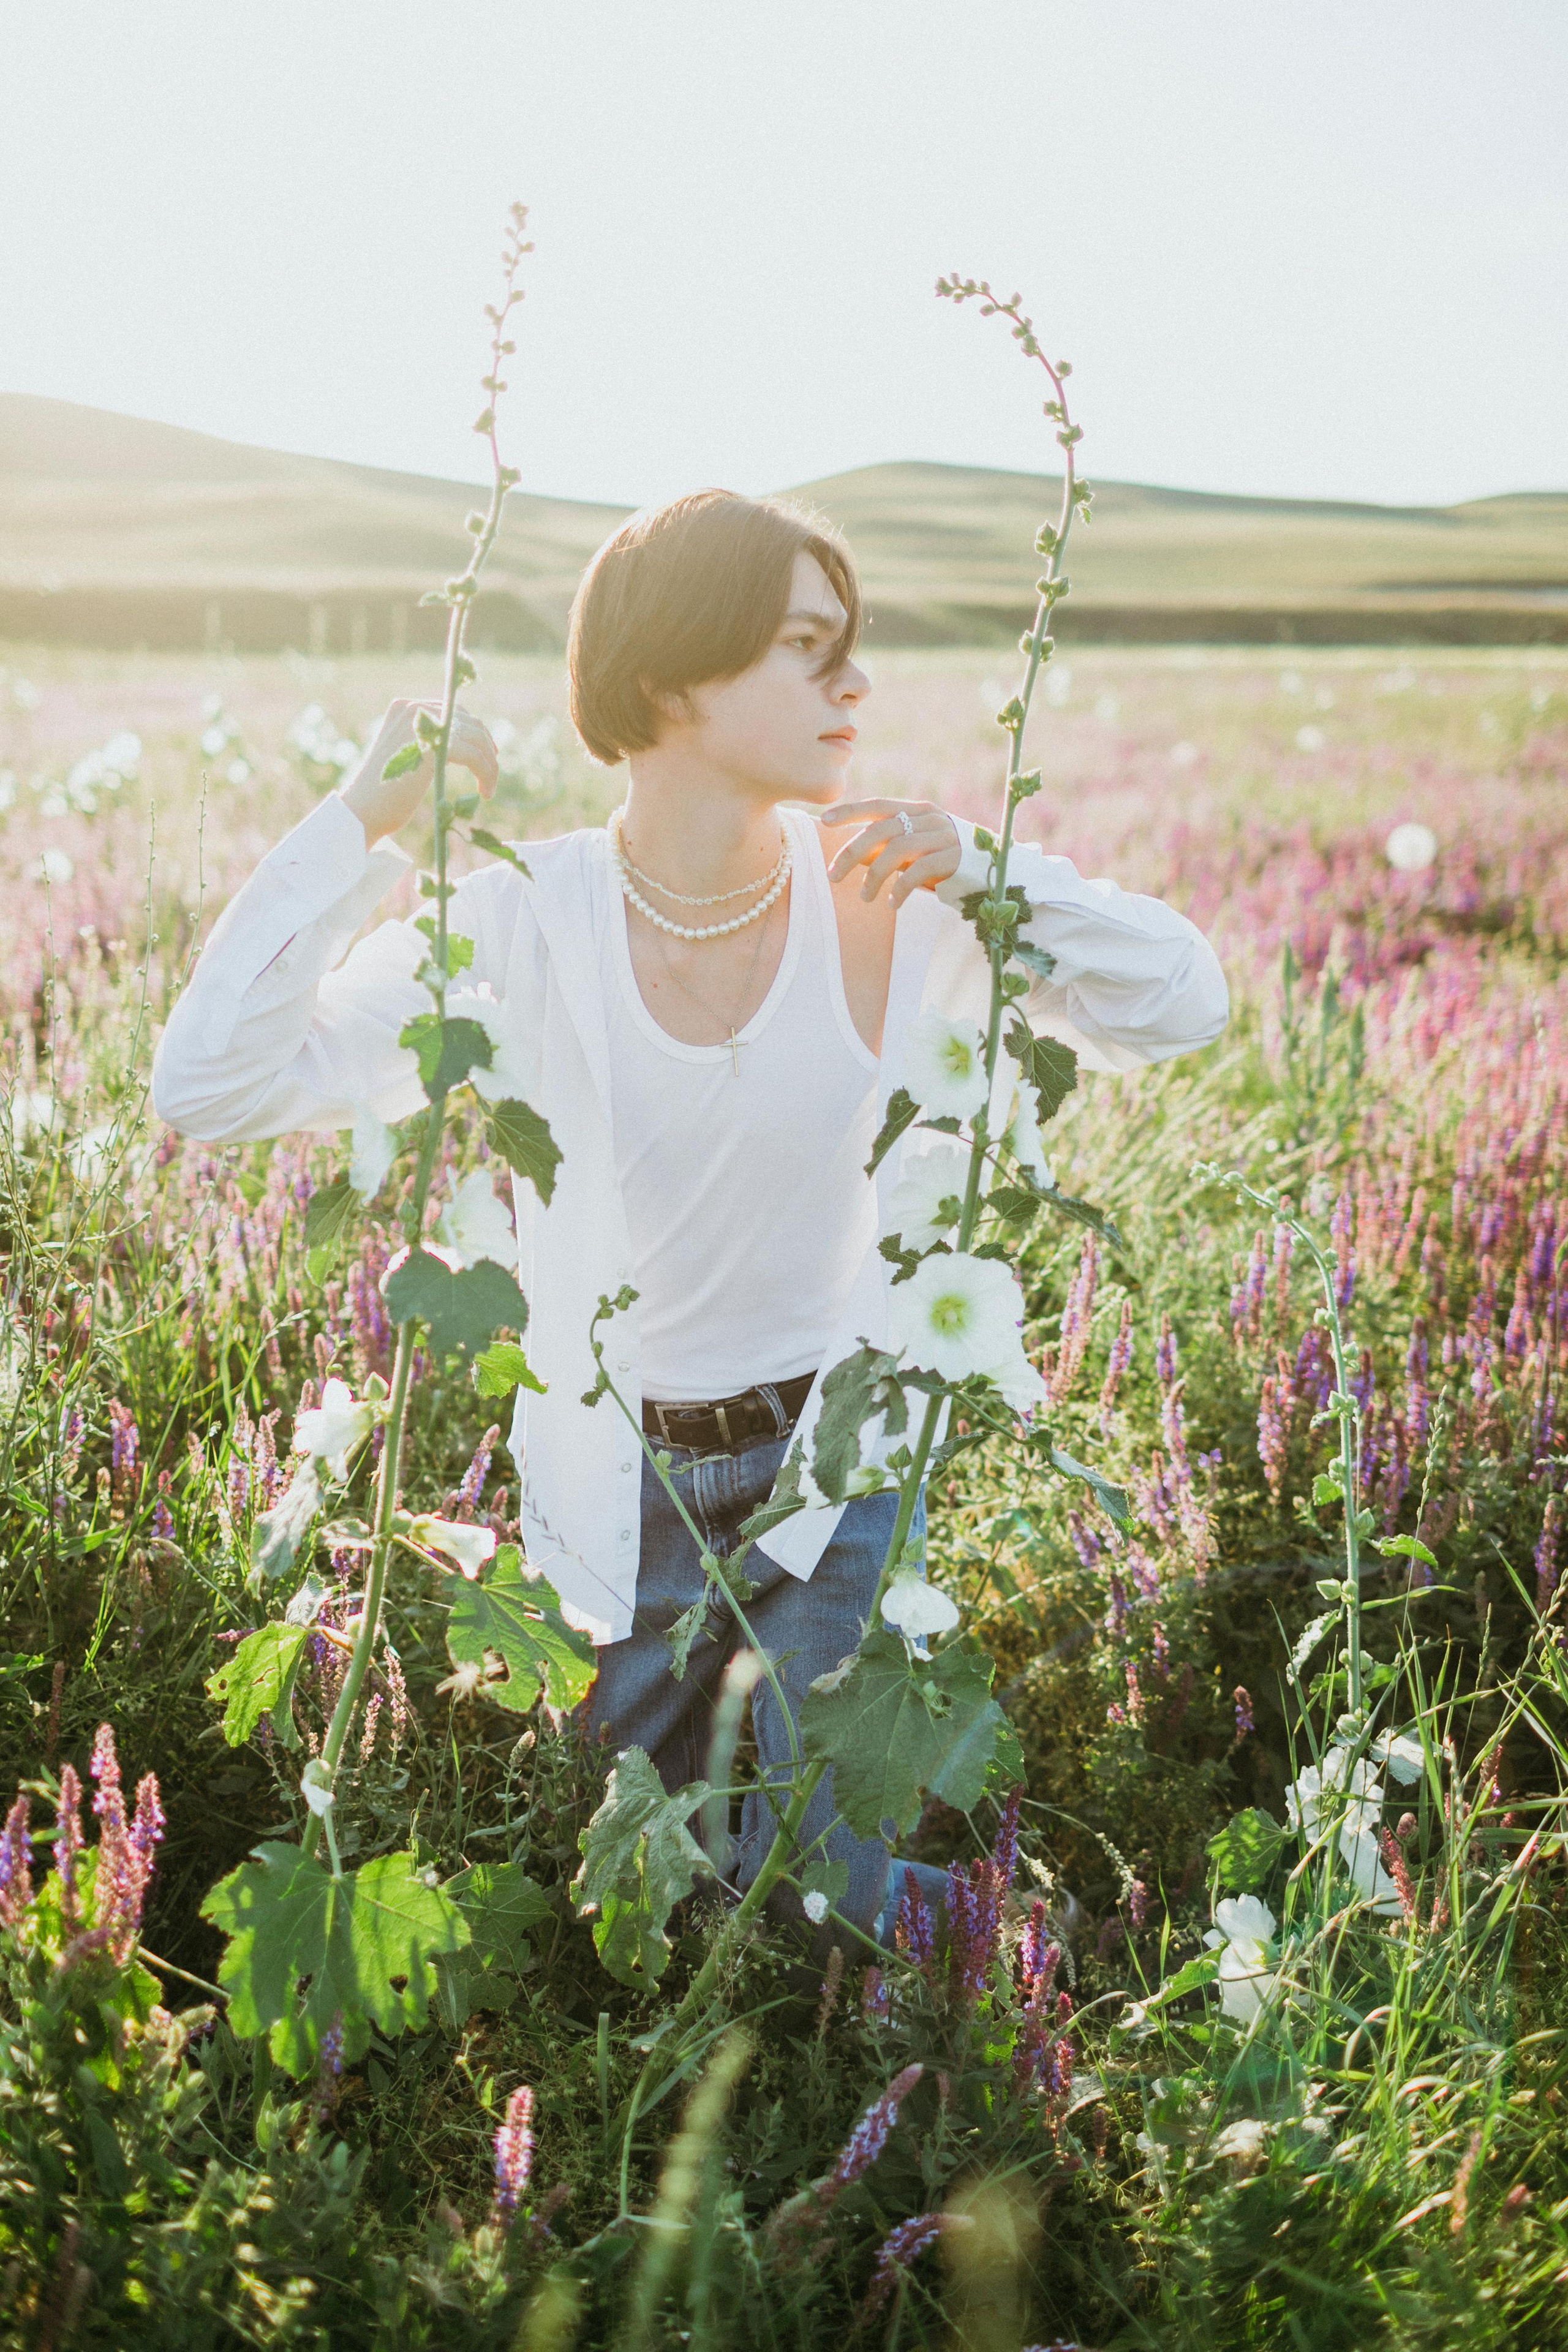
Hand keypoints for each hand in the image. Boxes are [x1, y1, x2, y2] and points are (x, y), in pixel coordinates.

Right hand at [340, 700, 500, 846]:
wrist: (362, 811)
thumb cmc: (382, 795)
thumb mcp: (406, 758)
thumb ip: (427, 744)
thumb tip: (458, 745)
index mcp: (405, 708)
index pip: (453, 712)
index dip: (476, 732)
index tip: (488, 753)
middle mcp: (414, 710)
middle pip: (468, 722)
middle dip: (486, 748)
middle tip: (492, 772)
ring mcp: (423, 726)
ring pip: (475, 739)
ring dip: (489, 765)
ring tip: (488, 789)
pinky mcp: (432, 747)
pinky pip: (474, 756)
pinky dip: (486, 773)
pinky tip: (485, 792)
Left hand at [819, 798, 960, 906]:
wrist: (990, 873)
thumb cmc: (944, 862)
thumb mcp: (915, 850)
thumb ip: (887, 848)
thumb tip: (851, 857)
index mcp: (918, 811)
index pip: (879, 804)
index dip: (851, 811)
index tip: (825, 821)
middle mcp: (930, 819)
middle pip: (882, 829)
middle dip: (853, 852)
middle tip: (833, 876)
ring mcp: (944, 836)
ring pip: (898, 849)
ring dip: (875, 875)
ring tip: (865, 897)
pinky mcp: (954, 858)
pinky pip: (919, 871)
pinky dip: (900, 889)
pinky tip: (892, 904)